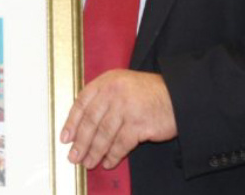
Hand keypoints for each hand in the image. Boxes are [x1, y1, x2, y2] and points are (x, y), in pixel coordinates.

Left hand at [60, 70, 176, 169]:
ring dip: (95, 151)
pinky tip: (108, 162)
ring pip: (104, 134)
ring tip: (89, 163)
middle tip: (74, 156)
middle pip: (90, 121)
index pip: (82, 103)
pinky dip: (113, 155)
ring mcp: (127, 107)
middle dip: (81, 142)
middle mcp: (114, 92)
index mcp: (106, 82)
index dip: (71, 122)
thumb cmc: (148, 93)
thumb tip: (80, 124)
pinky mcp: (140, 123)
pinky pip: (121, 143)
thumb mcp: (121, 85)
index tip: (65, 138)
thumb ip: (102, 98)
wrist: (179, 95)